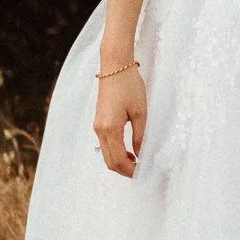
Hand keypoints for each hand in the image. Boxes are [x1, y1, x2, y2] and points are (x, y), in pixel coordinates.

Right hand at [93, 63, 147, 177]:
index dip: (130, 170)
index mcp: (110, 129)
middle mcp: (100, 130)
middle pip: (109, 161)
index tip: (143, 173)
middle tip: (140, 171)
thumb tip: (141, 154)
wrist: (115, 66)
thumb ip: (140, 136)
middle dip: (124, 170)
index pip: (117, 160)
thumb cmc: (130, 86)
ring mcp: (97, 126)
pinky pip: (105, 144)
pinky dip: (116, 152)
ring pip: (106, 154)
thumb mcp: (140, 112)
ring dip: (120, 162)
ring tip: (137, 162)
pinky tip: (129, 151)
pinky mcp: (99, 121)